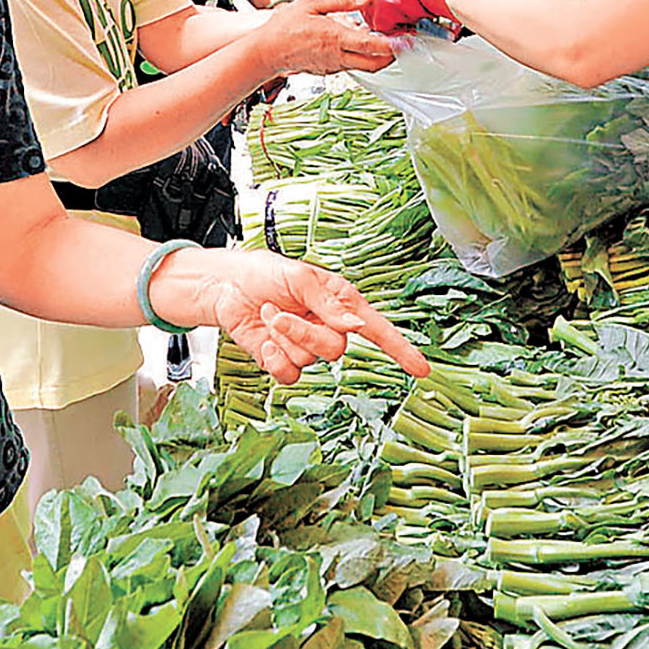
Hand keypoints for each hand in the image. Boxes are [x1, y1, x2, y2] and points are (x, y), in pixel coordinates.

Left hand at [158, 248, 428, 384]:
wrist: (226, 288)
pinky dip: (273, 358)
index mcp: (341, 303)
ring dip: (283, 337)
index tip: (422, 369)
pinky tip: (264, 341)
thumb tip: (355, 325)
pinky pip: (290, 374)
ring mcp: (307, 347)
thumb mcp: (299, 278)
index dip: (401, 350)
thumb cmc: (264, 274)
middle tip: (279, 312)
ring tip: (268, 315)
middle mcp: (329, 328)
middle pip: (336, 349)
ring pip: (310, 360)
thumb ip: (328, 303)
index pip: (378, 329)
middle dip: (304, 332)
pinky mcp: (284, 362)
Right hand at [263, 0, 396, 73]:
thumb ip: (342, 0)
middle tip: (402, 44)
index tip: (407, 40)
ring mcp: (334, 66)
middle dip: (393, 56)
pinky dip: (362, 57)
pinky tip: (360, 44)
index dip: (394, 45)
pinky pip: (352, 66)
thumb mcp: (312, 4)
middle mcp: (338, 56)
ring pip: (365, 67)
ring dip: (378, 57)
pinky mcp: (328, 71)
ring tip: (385, 41)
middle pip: (375, 64)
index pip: (373, 45)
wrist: (266, 52)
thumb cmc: (285, 27)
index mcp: (336, 38)